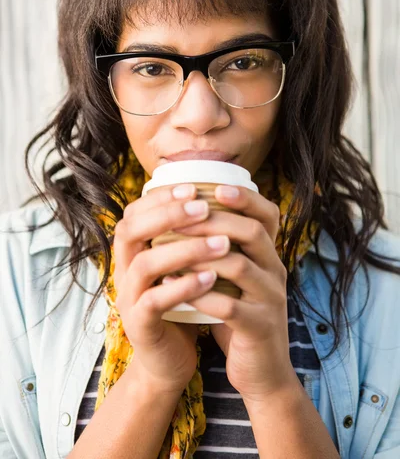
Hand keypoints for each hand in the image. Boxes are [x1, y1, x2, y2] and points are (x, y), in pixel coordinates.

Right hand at [113, 183, 230, 393]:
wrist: (167, 360)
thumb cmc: (178, 305)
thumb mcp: (177, 267)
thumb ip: (183, 238)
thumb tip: (211, 196)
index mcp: (132, 253)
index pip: (134, 213)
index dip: (160, 197)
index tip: (192, 187)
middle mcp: (123, 271)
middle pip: (130, 231)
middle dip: (168, 215)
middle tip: (203, 206)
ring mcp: (128, 299)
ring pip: (145, 265)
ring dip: (184, 250)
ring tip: (221, 243)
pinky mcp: (140, 325)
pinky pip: (155, 302)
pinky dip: (182, 287)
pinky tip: (211, 278)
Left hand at [172, 184, 297, 401]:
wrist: (262, 369)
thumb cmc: (239, 315)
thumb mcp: (236, 278)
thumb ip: (223, 249)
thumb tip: (186, 213)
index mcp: (269, 256)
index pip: (268, 214)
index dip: (245, 197)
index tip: (216, 186)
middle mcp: (275, 272)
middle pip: (252, 232)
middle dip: (214, 219)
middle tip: (181, 214)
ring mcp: (270, 300)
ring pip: (240, 266)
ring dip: (202, 254)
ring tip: (170, 248)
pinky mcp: (260, 328)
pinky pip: (230, 307)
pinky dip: (201, 295)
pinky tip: (173, 289)